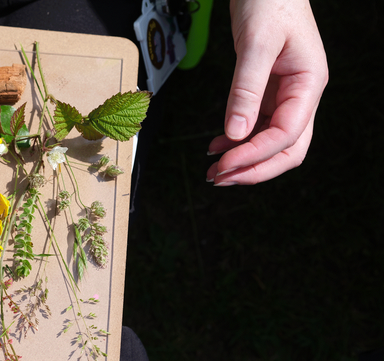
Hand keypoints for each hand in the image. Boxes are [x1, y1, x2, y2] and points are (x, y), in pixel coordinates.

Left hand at [207, 0, 327, 185]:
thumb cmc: (269, 3)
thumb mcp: (255, 44)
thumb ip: (245, 89)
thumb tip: (234, 133)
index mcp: (309, 84)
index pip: (287, 134)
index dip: (256, 155)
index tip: (225, 164)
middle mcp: (302, 95)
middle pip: (288, 149)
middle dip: (255, 168)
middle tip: (219, 178)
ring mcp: (286, 96)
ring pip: (273, 143)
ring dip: (245, 160)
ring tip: (214, 169)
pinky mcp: (268, 93)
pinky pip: (258, 127)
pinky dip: (238, 141)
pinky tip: (217, 146)